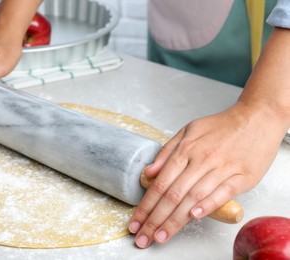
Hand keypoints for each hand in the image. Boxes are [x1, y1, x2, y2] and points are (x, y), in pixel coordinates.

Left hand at [128, 102, 284, 247]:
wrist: (255, 119)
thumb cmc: (220, 127)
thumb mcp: (188, 131)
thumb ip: (167, 152)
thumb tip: (148, 173)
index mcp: (185, 150)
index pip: (160, 183)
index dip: (146, 205)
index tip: (135, 222)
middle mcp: (201, 160)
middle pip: (173, 194)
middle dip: (155, 219)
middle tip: (143, 237)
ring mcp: (221, 168)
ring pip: (193, 197)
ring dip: (175, 220)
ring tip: (161, 236)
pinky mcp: (241, 176)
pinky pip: (223, 192)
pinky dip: (208, 205)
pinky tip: (194, 217)